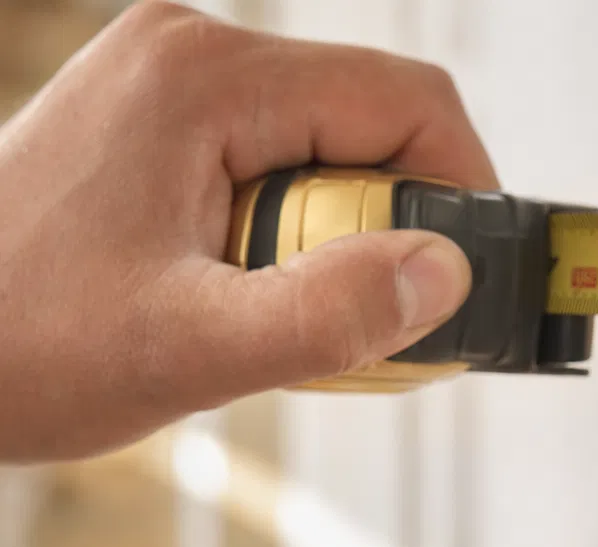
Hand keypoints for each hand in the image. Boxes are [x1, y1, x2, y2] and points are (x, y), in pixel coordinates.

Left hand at [0, 1, 495, 460]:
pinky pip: (286, 166)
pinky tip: (264, 297)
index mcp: (204, 78)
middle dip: (397, 230)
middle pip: (375, 125)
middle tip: (369, 325)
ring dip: (347, 241)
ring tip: (296, 319)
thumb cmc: (19, 344)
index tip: (462, 286)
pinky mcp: (169, 124)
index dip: (462, 195)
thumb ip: (329, 315)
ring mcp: (177, 86)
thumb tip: (446, 276)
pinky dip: (303, 238)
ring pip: (335, 150)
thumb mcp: (189, 348)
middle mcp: (193, 57)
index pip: (407, 102)